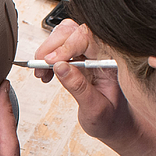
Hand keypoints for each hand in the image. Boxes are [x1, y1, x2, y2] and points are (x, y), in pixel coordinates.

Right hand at [32, 19, 133, 149]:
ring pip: (64, 35)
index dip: (67, 46)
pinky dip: (49, 57)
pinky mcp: (80, 58)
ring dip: (48, 51)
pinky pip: (61, 47)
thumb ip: (78, 87)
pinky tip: (47, 73)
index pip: (88, 38)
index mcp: (110, 61)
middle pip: (73, 31)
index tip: (51, 62)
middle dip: (52, 47)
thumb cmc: (110, 118)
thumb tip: (60, 67)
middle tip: (41, 67)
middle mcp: (101, 53)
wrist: (114, 124)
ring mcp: (90, 54)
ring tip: (42, 73)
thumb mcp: (95, 109)